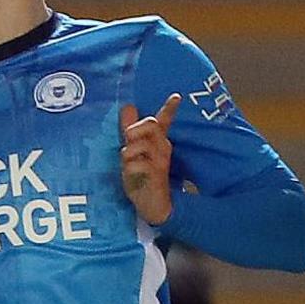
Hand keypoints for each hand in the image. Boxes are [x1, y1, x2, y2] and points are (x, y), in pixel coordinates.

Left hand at [119, 93, 181, 225]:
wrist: (154, 207)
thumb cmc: (143, 178)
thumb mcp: (134, 152)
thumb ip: (130, 130)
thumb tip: (128, 107)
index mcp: (159, 143)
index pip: (165, 122)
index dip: (169, 108)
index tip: (176, 96)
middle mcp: (162, 150)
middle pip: (150, 125)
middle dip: (135, 128)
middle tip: (127, 141)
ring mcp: (160, 163)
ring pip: (140, 144)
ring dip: (127, 153)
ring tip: (128, 165)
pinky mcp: (155, 176)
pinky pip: (137, 164)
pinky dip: (130, 168)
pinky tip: (130, 175)